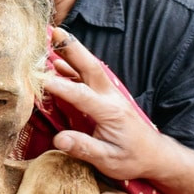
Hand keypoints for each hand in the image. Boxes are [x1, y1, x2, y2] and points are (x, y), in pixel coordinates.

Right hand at [45, 27, 169, 181]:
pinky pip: (89, 78)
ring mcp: (110, 95)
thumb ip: (84, 148)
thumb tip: (60, 139)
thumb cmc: (132, 160)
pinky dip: (74, 67)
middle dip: (73, 49)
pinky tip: (59, 61)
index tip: (39, 79)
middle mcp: (110, 98)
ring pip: (90, 68)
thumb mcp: (109, 161)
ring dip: (73, 52)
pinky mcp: (107, 98)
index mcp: (110, 112)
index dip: (59, 86)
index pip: (81, 94)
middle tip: (55, 32)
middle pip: (91, 68)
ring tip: (54, 37)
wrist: (155, 156)